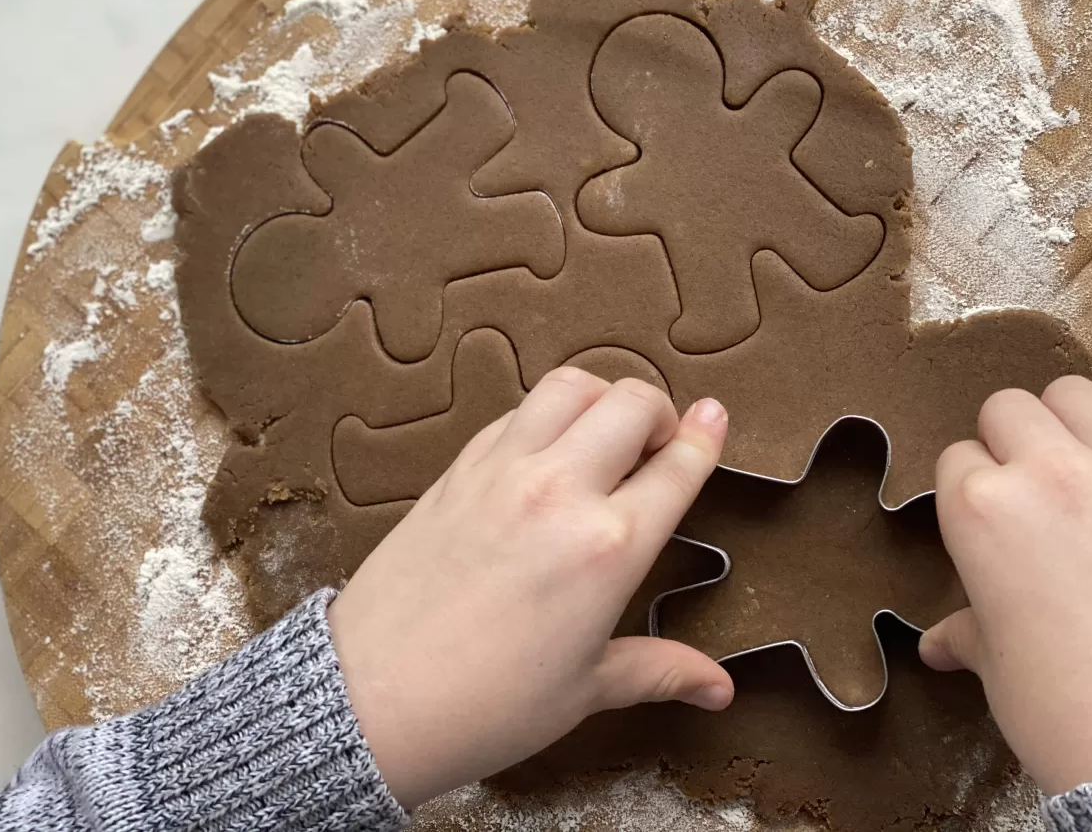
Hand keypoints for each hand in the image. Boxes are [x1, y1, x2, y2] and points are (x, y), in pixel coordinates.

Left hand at [328, 369, 732, 809]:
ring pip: (569, 385)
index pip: (677, 466)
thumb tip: (719, 690)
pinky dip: (545, 416)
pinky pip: (515, 412)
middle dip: (658, 411)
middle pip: (631, 402)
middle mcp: (560, 492)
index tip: (714, 419)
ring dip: (600, 397)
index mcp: (608, 548)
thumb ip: (659, 670)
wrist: (372, 700)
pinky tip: (545, 453)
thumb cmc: (485, 706)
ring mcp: (504, 471)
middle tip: (657, 445)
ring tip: (603, 434)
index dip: (705, 437)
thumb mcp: (585, 689)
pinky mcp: (459, 469)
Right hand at [920, 375, 1091, 794]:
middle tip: (1022, 491)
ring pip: (1076, 395)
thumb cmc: (1066, 708)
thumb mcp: (1000, 665)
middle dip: (1006, 443)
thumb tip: (942, 644)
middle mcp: (1048, 473)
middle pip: (1008, 408)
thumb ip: (970, 632)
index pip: (955, 458)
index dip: (966, 491)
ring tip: (1073, 471)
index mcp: (981, 509)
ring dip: (1065, 424)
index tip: (981, 523)